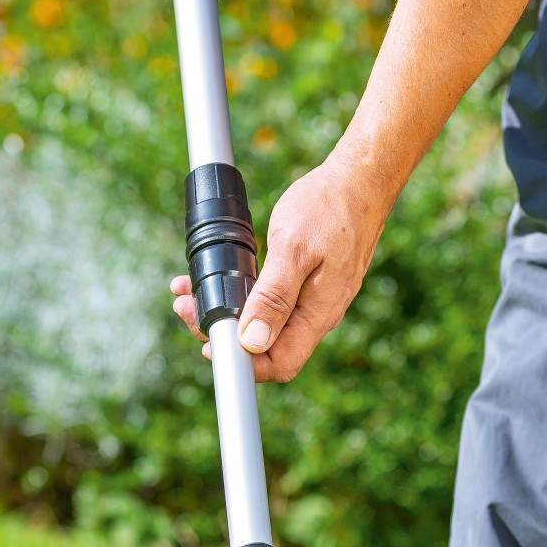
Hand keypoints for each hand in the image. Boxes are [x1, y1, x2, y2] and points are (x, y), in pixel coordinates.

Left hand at [171, 152, 390, 381]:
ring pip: (265, 324)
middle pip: (268, 348)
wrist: (358, 181)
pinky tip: (221, 278)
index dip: (243, 364)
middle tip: (188, 308)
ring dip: (227, 313)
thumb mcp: (293, 249)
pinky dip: (242, 295)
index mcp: (318, 313)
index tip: (209, 344)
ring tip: (190, 290)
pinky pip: (272, 303)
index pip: (280, 363)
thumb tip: (252, 341)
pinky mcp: (306, 284)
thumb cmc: (329, 209)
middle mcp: (317, 314)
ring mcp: (313, 300)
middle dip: (224, 335)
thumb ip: (274, 297)